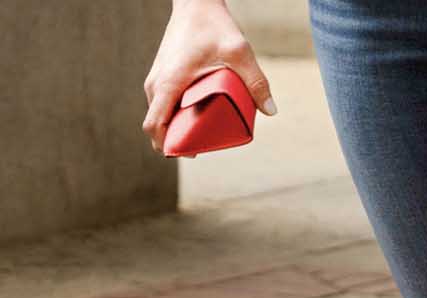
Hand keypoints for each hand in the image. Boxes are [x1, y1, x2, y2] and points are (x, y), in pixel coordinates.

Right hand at [141, 0, 276, 152]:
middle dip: (175, 140)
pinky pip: (161, 103)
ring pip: (158, 114)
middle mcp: (155, 84)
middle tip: (202, 148)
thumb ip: (256, 81)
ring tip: (200, 133)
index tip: (188, 153)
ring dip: (174, 128)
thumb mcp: (239, 53)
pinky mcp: (160, 74)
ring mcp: (155, 79)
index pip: (154, 126)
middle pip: (157, 124)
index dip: (167, 146)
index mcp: (167, 83)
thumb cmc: (213, 25)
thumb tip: (271, 111)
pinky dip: (173, 115)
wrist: (195, 2)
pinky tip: (192, 118)